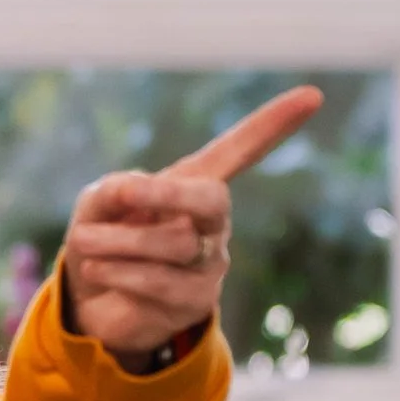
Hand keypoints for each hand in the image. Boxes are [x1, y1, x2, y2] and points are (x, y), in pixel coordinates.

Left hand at [61, 86, 321, 359]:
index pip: (240, 151)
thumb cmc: (101, 241)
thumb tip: (131, 188)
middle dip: (165, 194)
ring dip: (118, 241)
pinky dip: (117, 272)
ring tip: (86, 242)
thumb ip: (112, 190)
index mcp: (194, 186)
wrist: (90, 305)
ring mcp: (210, 263)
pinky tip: (95, 270)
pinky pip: (158, 281)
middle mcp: (212, 222)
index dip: (272, 125)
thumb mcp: (96, 206)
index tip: (313, 96)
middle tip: (122, 193)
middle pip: (211, 199)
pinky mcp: (196, 302)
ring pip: (172, 244)